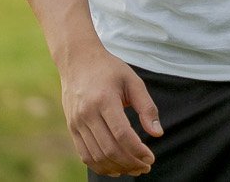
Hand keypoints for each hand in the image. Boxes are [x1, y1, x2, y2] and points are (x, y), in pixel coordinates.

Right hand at [56, 38, 159, 174]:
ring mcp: (76, 123)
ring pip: (96, 156)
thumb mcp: (133, 81)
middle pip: (109, 149)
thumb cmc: (109, 69)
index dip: (137, 151)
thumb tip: (157, 134)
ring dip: (117, 167)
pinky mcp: (72, 128)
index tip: (151, 158)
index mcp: (104, 100)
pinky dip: (100, 166)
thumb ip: (146, 107)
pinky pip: (84, 155)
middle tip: (146, 167)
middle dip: (130, 163)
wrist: (77, 60)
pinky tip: (115, 168)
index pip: (122, 134)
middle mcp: (87, 114)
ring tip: (134, 169)